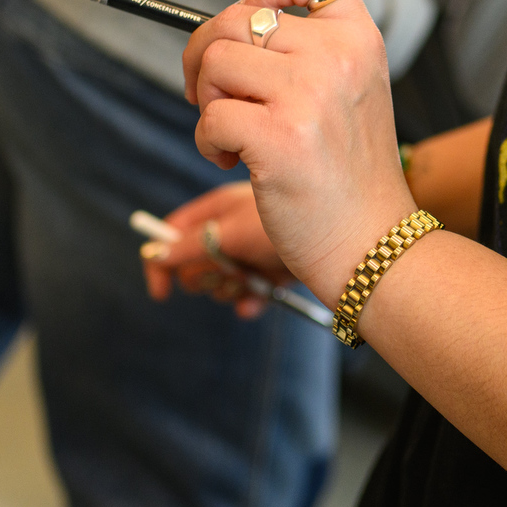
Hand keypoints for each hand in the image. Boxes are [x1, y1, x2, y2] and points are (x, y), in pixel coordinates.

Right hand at [142, 181, 288, 319]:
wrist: (351, 248)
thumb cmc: (296, 222)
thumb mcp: (234, 232)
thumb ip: (191, 244)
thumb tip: (154, 255)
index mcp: (221, 206)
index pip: (175, 231)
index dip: (162, 260)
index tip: (162, 293)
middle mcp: (235, 226)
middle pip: (195, 261)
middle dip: (206, 276)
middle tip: (230, 272)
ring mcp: (254, 249)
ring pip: (220, 280)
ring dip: (230, 288)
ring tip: (253, 280)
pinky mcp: (273, 269)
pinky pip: (247, 292)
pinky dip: (251, 299)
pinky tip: (261, 299)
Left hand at [184, 0, 414, 303]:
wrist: (373, 243)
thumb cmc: (349, 171)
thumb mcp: (354, 87)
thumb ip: (309, 45)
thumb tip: (231, 21)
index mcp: (358, 37)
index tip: (256, 27)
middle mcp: (336, 56)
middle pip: (234, 16)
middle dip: (206, 57)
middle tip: (216, 96)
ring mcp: (308, 95)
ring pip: (214, 61)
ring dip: (207, 102)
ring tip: (234, 135)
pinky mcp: (278, 138)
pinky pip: (208, 116)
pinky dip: (208, 142)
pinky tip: (236, 162)